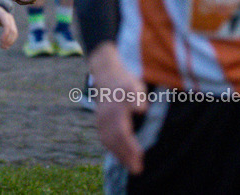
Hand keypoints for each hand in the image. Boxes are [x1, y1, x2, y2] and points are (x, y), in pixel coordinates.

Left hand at [0, 5, 18, 48]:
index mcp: (3, 15)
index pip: (7, 26)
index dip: (5, 34)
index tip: (1, 42)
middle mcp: (10, 18)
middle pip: (13, 30)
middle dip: (8, 40)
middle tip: (2, 47)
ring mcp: (12, 22)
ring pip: (15, 33)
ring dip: (11, 41)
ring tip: (4, 47)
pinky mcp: (12, 25)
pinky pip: (14, 33)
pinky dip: (12, 40)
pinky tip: (7, 45)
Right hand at [89, 43, 148, 174]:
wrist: (105, 72)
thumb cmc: (124, 80)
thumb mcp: (134, 84)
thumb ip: (137, 96)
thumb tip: (140, 110)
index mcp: (116, 108)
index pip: (122, 132)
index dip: (130, 146)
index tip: (140, 156)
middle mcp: (106, 116)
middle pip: (115, 140)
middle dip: (126, 156)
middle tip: (137, 169)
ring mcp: (101, 118)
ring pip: (108, 141)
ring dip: (119, 155)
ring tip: (131, 166)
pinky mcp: (99, 121)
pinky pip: (104, 138)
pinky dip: (112, 149)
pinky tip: (121, 156)